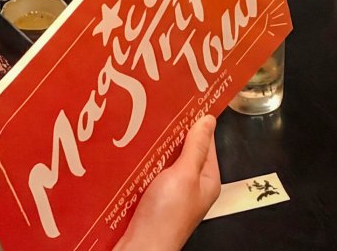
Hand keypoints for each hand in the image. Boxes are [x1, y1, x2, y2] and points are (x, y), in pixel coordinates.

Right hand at [114, 116, 219, 250]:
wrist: (141, 248)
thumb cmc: (166, 215)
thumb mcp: (185, 174)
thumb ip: (196, 147)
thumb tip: (208, 119)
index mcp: (207, 179)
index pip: (205, 143)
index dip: (195, 122)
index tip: (181, 100)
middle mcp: (190, 186)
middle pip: (182, 152)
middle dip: (170, 134)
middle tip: (154, 109)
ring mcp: (170, 194)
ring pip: (162, 163)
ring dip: (152, 149)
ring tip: (138, 126)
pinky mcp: (150, 201)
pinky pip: (147, 176)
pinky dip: (140, 164)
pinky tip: (129, 152)